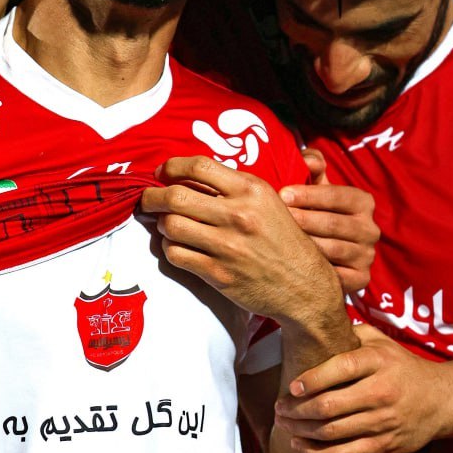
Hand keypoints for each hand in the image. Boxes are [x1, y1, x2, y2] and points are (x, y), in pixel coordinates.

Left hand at [140, 155, 343, 328]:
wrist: (305, 286)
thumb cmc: (284, 241)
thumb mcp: (268, 203)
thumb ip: (234, 188)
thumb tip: (190, 176)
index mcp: (252, 190)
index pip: (199, 166)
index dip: (172, 166)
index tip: (162, 172)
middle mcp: (238, 215)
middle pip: (175, 197)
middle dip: (152, 197)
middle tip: (147, 200)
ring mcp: (227, 246)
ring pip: (170, 226)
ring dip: (162, 225)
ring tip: (167, 225)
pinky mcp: (218, 274)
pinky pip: (176, 255)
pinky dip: (170, 249)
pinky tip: (178, 247)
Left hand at [274, 323, 450, 452]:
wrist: (443, 400)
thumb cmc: (402, 367)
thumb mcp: (382, 342)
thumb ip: (351, 332)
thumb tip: (313, 322)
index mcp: (379, 362)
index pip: (339, 369)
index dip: (310, 380)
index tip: (290, 387)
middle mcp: (382, 392)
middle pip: (329, 406)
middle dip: (295, 410)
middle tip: (278, 408)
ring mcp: (384, 421)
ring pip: (332, 432)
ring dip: (300, 431)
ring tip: (284, 424)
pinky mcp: (384, 445)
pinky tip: (299, 445)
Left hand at [280, 148, 377, 294]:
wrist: (329, 258)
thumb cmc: (317, 215)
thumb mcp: (317, 191)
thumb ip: (313, 168)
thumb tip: (307, 159)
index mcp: (363, 202)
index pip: (339, 195)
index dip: (310, 194)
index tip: (283, 194)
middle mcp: (370, 229)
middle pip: (334, 224)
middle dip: (302, 220)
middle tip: (272, 219)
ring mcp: (367, 255)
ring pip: (333, 250)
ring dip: (303, 246)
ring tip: (276, 242)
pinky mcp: (361, 279)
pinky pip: (336, 277)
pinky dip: (314, 273)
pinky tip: (291, 268)